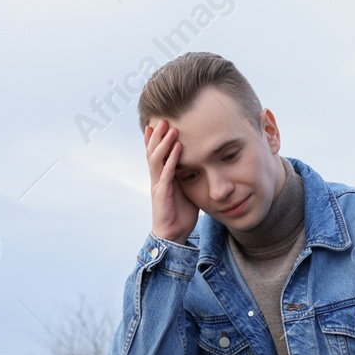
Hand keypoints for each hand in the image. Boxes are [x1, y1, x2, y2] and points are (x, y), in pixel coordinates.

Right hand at [144, 119, 197, 244]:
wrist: (174, 235)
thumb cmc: (180, 214)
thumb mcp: (187, 192)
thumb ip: (189, 179)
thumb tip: (202, 168)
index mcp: (162, 177)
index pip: (156, 155)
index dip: (156, 140)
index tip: (158, 124)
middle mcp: (157, 179)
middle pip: (153, 152)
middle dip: (157, 136)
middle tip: (163, 119)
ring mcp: (158, 185)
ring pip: (156, 159)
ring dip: (163, 143)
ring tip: (170, 129)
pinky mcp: (162, 194)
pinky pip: (166, 174)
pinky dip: (172, 160)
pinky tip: (177, 149)